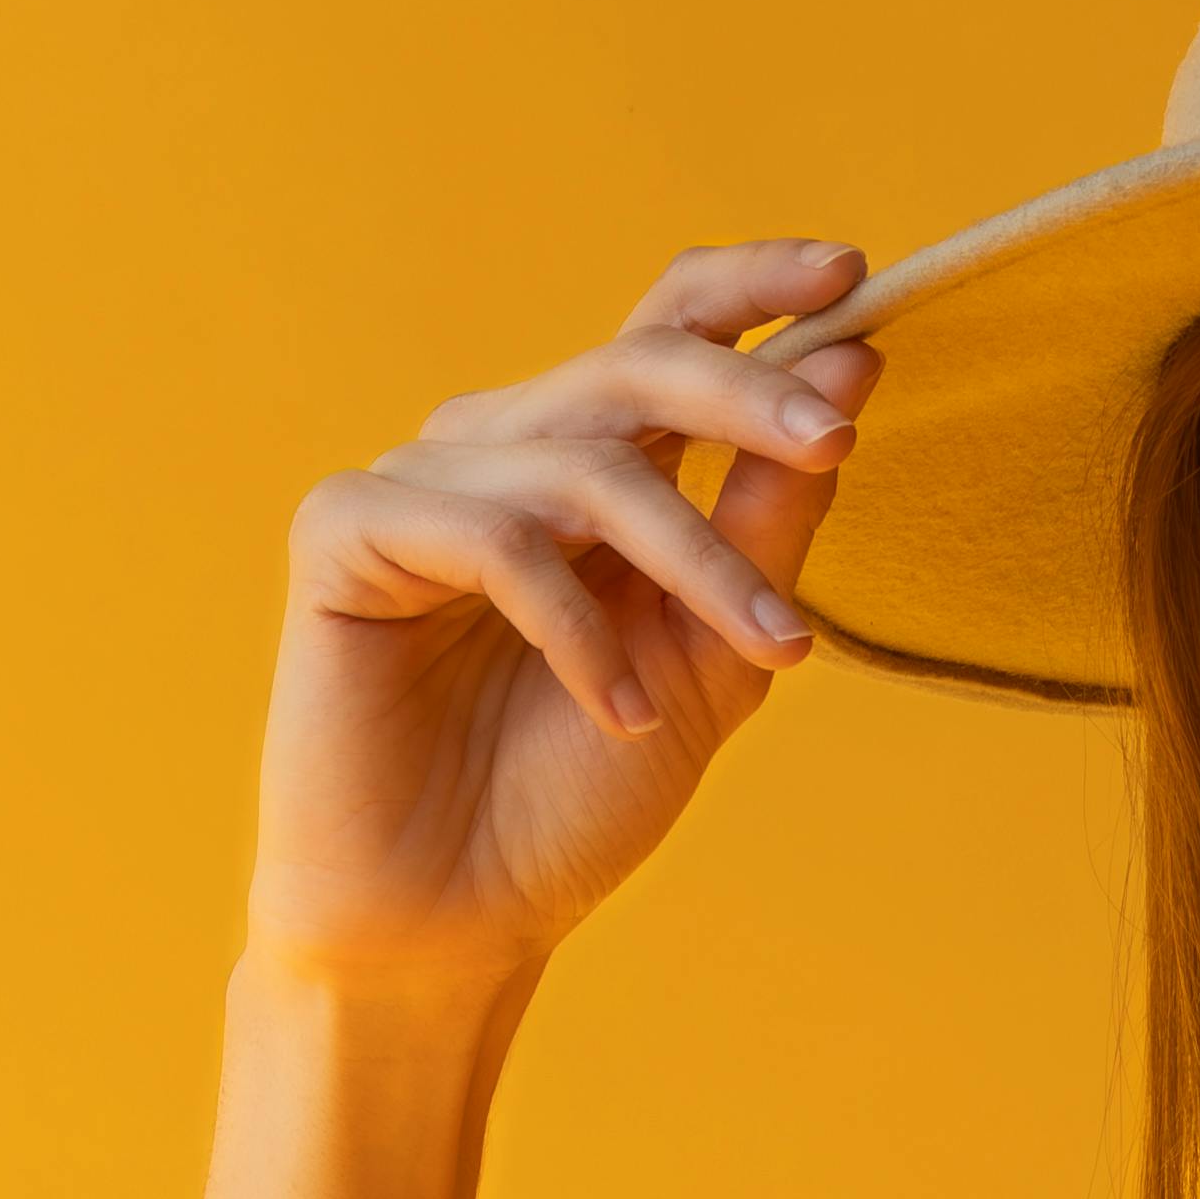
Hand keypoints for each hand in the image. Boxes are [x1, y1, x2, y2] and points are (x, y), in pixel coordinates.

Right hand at [248, 237, 880, 988]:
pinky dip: (575, 627)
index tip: (855, 275)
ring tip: (764, 656)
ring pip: (582, 464)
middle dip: (747, 395)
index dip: (751, 289)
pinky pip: (490, 537)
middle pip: (634, 364)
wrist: (453, 922)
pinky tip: (619, 714)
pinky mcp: (344, 534)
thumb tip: (852, 365)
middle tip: (836, 439)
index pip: (664, 328)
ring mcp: (417, 484)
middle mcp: (499, 453)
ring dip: (694, 560)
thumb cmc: (572, 797)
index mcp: (584, 467)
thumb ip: (771, 519)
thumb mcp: (713, 655)